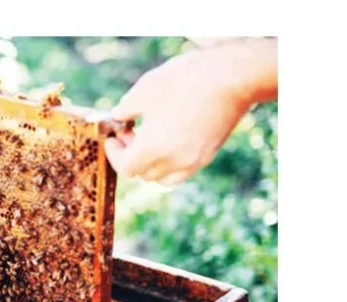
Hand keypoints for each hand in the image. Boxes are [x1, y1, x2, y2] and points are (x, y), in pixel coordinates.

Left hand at [104, 40, 274, 185]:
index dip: (114, 153)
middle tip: (130, 131)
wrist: (233, 78)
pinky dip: (169, 165)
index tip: (113, 137)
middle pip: (142, 173)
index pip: (125, 167)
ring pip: (162, 178)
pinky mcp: (207, 156)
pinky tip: (170, 140)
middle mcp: (172, 162)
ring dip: (150, 164)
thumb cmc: (185, 80)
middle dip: (131, 155)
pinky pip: (182, 172)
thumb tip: (116, 117)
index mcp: (152, 148)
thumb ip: (125, 108)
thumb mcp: (145, 89)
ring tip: (150, 138)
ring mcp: (193, 162)